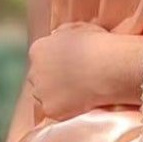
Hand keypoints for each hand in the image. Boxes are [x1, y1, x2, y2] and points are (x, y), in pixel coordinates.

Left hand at [26, 22, 142, 121]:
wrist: (108, 68)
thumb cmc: (98, 46)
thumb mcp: (79, 29)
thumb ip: (63, 33)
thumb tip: (55, 36)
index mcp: (38, 49)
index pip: (39, 59)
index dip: (53, 65)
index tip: (68, 69)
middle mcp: (34, 70)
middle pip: (37, 79)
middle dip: (50, 81)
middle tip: (72, 84)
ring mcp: (41, 92)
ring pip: (43, 97)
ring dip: (56, 97)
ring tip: (78, 96)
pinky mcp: (50, 109)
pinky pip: (55, 112)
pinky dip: (65, 111)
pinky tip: (80, 106)